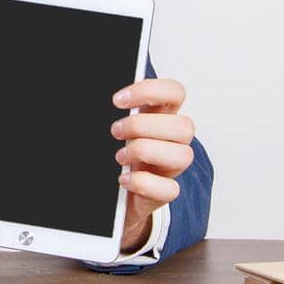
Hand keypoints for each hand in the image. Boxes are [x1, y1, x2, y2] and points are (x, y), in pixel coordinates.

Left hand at [110, 78, 194, 251]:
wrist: (112, 192)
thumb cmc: (115, 153)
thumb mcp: (116, 128)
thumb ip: (113, 112)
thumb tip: (98, 100)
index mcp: (161, 116)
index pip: (175, 92)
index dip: (150, 91)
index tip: (117, 100)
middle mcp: (172, 140)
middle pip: (185, 126)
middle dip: (144, 126)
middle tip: (115, 131)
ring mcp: (171, 167)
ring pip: (184, 155)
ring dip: (145, 152)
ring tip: (119, 157)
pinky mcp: (164, 192)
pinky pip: (170, 189)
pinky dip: (144, 183)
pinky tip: (124, 179)